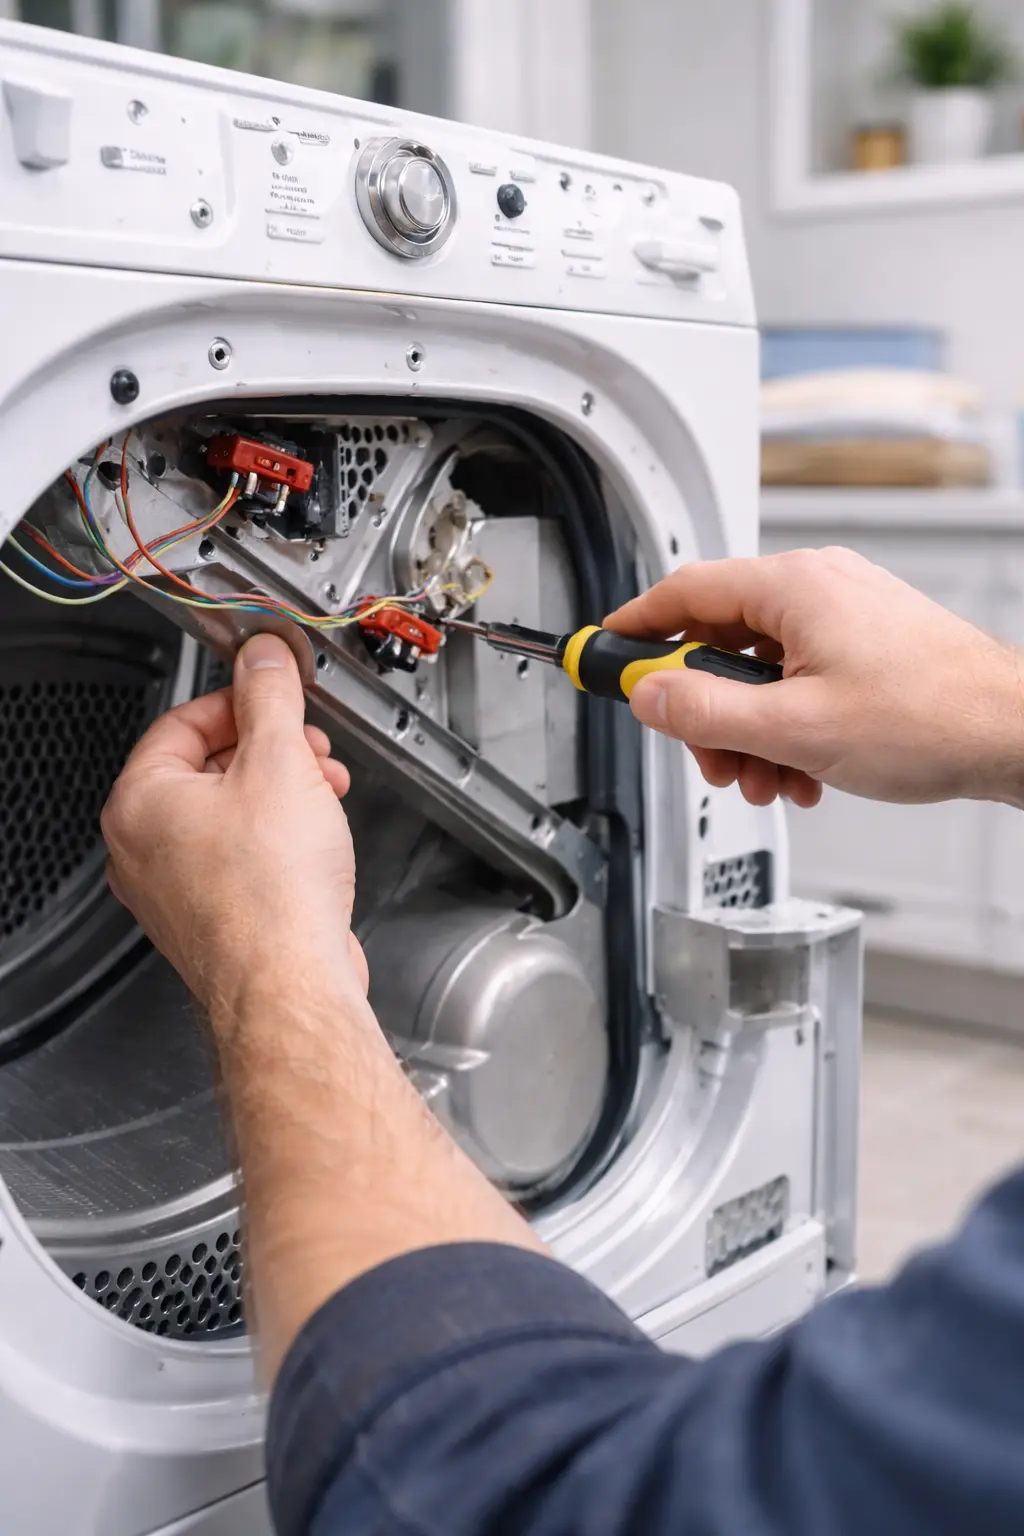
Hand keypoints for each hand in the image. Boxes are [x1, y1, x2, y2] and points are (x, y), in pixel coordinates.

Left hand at [101, 633, 367, 1021]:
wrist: (290, 985)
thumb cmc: (271, 895)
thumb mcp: (281, 764)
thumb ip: (270, 698)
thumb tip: (263, 659)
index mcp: (139, 804)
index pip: (181, 723)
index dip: (238, 701)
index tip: (275, 694)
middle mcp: (143, 850)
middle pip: (207, 769)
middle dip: (271, 751)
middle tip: (310, 748)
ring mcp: (174, 890)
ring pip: (228, 815)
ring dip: (283, 793)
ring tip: (325, 794)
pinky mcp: (212, 919)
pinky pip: (241, 859)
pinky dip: (278, 840)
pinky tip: (316, 842)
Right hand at [606, 546, 1023, 807]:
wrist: (1011, 732)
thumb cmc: (929, 716)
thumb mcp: (794, 727)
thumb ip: (707, 712)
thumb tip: (651, 696)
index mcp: (793, 588)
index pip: (684, 592)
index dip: (636, 627)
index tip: (607, 651)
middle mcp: (817, 588)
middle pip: (721, 641)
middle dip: (707, 711)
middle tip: (709, 755)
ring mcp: (844, 614)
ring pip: (761, 670)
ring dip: (750, 731)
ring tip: (768, 776)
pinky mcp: (865, 643)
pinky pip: (799, 679)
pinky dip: (788, 726)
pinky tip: (803, 770)